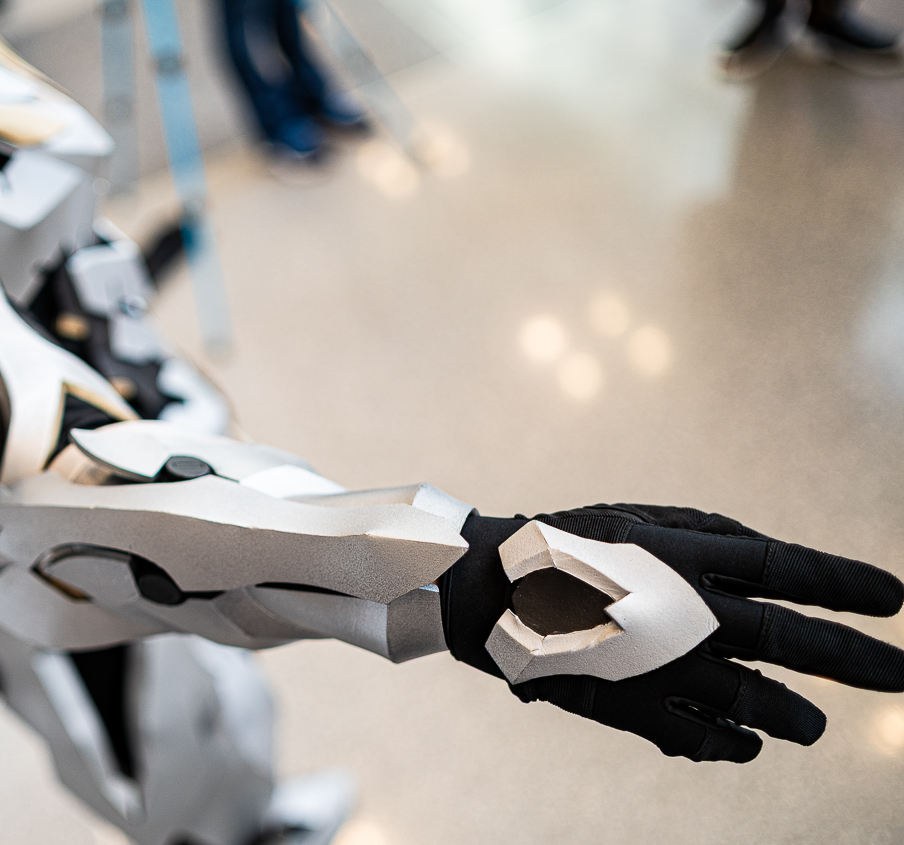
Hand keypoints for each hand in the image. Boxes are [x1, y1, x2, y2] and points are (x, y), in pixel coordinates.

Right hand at [440, 504, 903, 761]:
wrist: (482, 586)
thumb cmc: (566, 541)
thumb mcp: (641, 517)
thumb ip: (708, 537)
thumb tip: (772, 565)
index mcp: (682, 553)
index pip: (787, 569)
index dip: (846, 584)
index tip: (896, 600)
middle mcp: (678, 608)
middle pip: (788, 639)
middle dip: (856, 660)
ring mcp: (653, 661)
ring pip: (751, 699)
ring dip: (795, 717)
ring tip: (816, 729)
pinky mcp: (623, 702)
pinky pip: (693, 735)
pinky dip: (728, 745)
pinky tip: (748, 747)